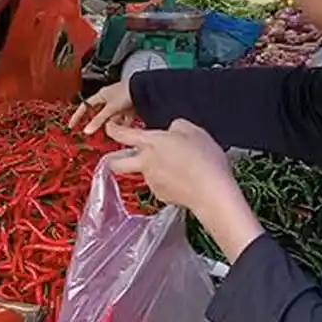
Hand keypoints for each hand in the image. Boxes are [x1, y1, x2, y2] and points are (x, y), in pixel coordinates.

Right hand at [70, 81, 133, 133]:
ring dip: (111, 125)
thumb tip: (87, 130)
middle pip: (98, 113)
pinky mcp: (128, 107)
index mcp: (100, 95)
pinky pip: (122, 118)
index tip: (72, 126)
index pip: (84, 106)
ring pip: (111, 117)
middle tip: (92, 132)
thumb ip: (99, 120)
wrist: (144, 88)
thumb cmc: (126, 91)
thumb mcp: (110, 108)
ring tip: (110, 133)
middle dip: (96, 122)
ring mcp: (118, 103)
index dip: (77, 116)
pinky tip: (122, 131)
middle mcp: (108, 98)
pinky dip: (122, 125)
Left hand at [107, 120, 263, 260]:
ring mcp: (151, 181)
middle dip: (113, 160)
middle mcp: (145, 163)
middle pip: (116, 164)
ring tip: (176, 166)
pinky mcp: (160, 195)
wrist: (211, 191)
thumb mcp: (194, 131)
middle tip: (118, 157)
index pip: (122, 135)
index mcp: (150, 143)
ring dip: (150, 169)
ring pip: (142, 173)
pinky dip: (166, 182)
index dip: (112, 129)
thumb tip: (171, 130)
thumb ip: (177, 127)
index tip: (110, 127)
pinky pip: (159, 185)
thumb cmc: (204, 158)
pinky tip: (183, 180)